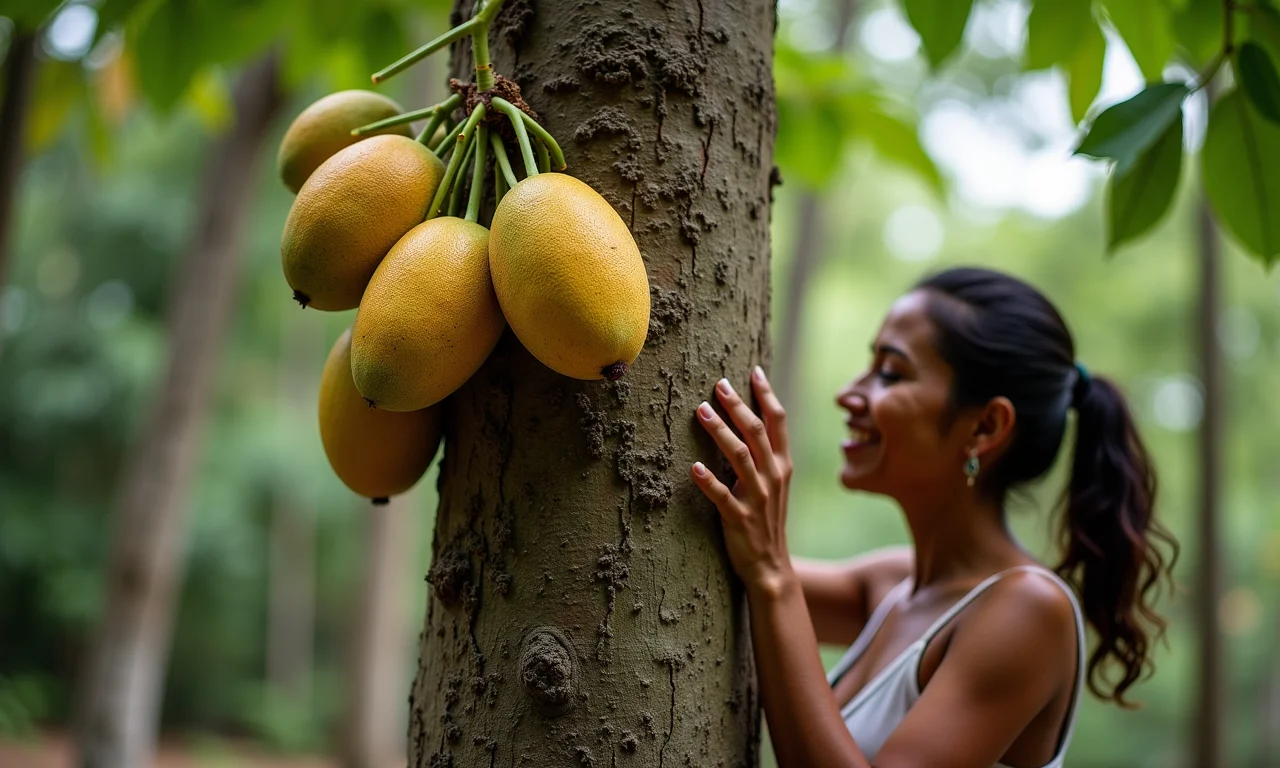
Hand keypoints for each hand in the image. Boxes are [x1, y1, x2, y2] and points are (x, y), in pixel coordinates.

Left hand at [691, 366, 794, 593]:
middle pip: (757, 433)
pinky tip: (693, 467)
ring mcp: (757, 498)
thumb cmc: (766, 518)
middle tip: (719, 384)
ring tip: (701, 411)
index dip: (767, 395)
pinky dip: (708, 481)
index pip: (778, 422)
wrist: (771, 566)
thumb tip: (749, 418)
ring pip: (741, 458)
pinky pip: (723, 497)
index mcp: (782, 465)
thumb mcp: (773, 482)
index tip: (754, 371)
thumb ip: (764, 453)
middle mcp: (773, 477)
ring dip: (720, 433)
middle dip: (738, 406)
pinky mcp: (739, 519)